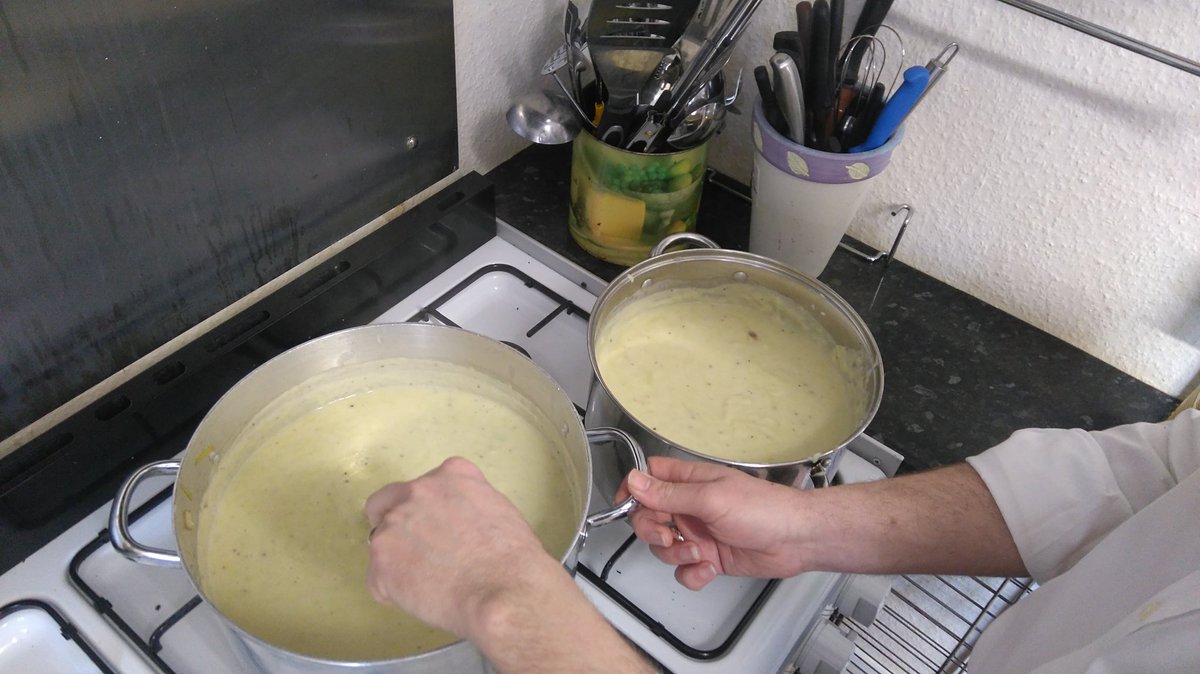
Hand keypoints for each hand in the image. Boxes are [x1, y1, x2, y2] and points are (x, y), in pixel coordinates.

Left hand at [364, 456, 558, 639]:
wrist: (504, 589)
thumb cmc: (513, 556)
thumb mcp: (497, 509)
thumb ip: (466, 506)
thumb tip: (455, 526)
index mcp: (449, 475)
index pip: (424, 486)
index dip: (428, 511)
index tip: (437, 529)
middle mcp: (416, 492)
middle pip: (386, 504)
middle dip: (397, 526)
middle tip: (417, 553)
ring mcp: (393, 526)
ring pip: (382, 545)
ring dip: (399, 562)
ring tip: (430, 585)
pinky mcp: (381, 562)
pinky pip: (380, 582)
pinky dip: (396, 593)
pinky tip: (425, 600)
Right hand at [619, 457, 809, 589]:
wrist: (796, 540)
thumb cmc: (762, 509)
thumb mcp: (710, 498)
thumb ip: (669, 494)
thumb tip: (634, 480)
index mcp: (690, 482)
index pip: (649, 477)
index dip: (633, 489)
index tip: (625, 505)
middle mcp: (690, 506)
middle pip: (648, 516)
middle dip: (651, 530)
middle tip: (668, 535)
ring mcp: (698, 532)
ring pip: (663, 546)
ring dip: (675, 554)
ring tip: (698, 553)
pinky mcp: (708, 557)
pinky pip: (684, 570)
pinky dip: (691, 573)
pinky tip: (709, 568)